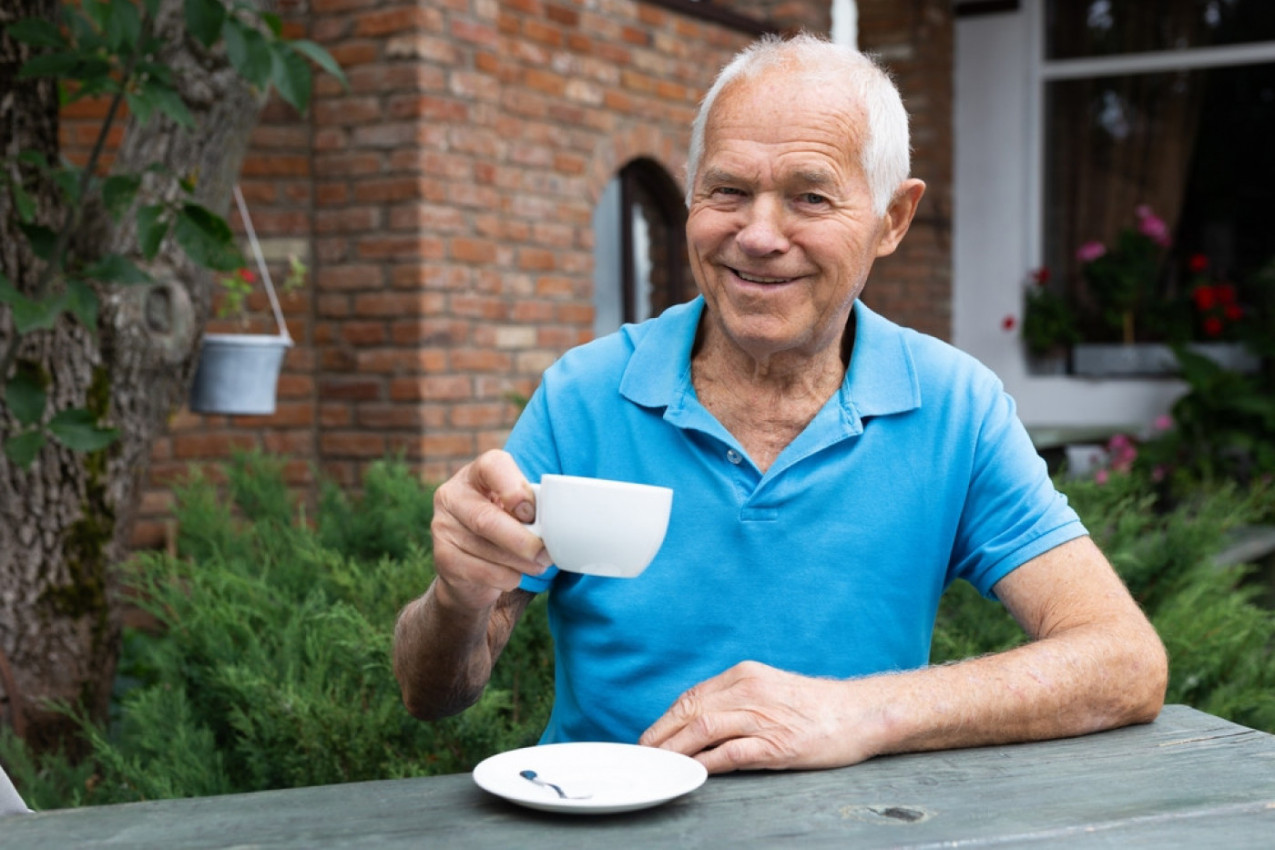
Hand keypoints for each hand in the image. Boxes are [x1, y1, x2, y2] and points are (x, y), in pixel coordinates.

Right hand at [430, 450, 549, 611]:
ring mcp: (443, 526)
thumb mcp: (517, 508)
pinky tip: (514, 576)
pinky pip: (479, 571)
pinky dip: (505, 577)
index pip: (493, 466)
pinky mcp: (442, 557)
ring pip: (485, 548)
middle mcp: (452, 495)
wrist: (470, 565)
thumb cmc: (504, 525)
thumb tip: (553, 524)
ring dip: (519, 562)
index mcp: (476, 473)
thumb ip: (530, 507)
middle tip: (545, 554)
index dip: (515, 490)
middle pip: (486, 519)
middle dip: (522, 540)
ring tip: (537, 565)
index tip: (532, 513)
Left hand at [639, 661, 873, 773]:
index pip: (693, 696)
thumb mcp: (771, 690)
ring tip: (661, 764)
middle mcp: (750, 691)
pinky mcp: (777, 743)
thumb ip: (739, 700)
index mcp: (746, 675)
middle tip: (646, 754)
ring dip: (676, 748)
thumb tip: (703, 721)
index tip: (652, 735)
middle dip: (662, 734)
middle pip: (691, 710)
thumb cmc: (817, 706)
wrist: (860, 713)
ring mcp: (763, 716)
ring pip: (704, 729)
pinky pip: (732, 752)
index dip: (667, 718)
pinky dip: (707, 762)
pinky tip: (694, 771)